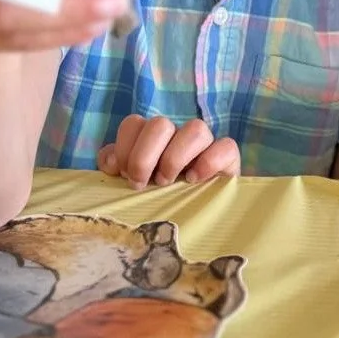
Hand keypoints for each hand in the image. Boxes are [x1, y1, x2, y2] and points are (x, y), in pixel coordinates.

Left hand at [97, 115, 240, 189]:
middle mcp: (178, 135)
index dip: (124, 147)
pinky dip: (209, 161)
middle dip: (145, 156)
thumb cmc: (160, 197)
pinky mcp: (228, 158)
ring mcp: (205, 144)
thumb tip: (109, 162)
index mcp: (152, 138)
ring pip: (196, 128)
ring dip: (175, 158)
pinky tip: (195, 180)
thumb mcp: (135, 181)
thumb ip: (118, 166)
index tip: (123, 174)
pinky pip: (226, 146)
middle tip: (142, 184)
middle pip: (160, 123)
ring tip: (168, 183)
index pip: (134, 123)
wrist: (201, 214)